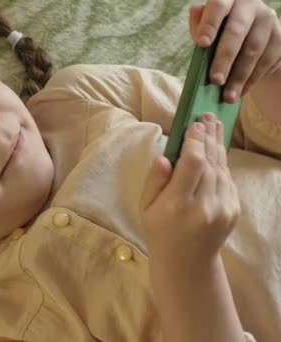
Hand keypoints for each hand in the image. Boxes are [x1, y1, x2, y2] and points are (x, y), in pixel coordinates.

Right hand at [139, 113, 240, 261]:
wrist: (186, 261)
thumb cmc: (159, 230)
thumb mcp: (146, 207)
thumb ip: (154, 181)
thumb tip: (164, 157)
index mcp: (176, 205)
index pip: (192, 164)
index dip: (195, 141)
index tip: (193, 125)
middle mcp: (203, 206)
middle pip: (210, 162)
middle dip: (207, 137)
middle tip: (206, 115)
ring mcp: (222, 209)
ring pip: (221, 168)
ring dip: (217, 145)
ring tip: (213, 124)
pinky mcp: (233, 210)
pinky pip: (227, 179)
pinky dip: (220, 162)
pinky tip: (215, 149)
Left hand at [188, 0, 280, 102]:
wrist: (249, 41)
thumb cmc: (219, 34)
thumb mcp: (206, 29)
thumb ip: (199, 24)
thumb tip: (195, 10)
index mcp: (229, 0)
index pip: (219, 5)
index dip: (210, 23)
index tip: (202, 44)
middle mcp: (252, 6)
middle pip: (237, 31)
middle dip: (225, 58)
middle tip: (215, 81)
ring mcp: (268, 20)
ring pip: (253, 50)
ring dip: (239, 76)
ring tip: (227, 96)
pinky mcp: (280, 38)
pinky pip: (266, 61)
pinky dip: (251, 79)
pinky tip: (241, 91)